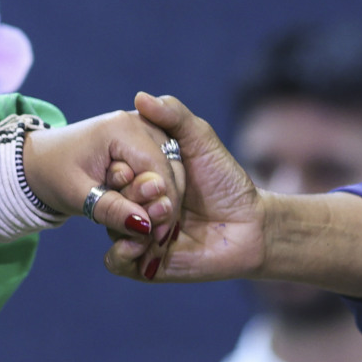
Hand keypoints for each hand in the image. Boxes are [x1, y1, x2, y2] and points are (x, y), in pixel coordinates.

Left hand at [22, 108, 183, 246]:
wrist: (39, 161)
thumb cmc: (53, 173)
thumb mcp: (78, 195)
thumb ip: (112, 209)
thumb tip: (145, 226)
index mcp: (123, 128)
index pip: (160, 170)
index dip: (163, 205)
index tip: (156, 237)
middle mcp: (139, 123)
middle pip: (171, 169)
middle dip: (164, 204)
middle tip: (151, 237)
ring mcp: (144, 130)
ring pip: (172, 171)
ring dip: (161, 201)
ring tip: (142, 226)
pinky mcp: (144, 143)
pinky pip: (162, 171)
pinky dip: (156, 194)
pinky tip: (143, 214)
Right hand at [104, 93, 265, 282]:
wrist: (252, 225)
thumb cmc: (227, 180)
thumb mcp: (201, 140)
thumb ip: (174, 116)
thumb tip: (140, 96)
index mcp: (143, 177)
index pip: (112, 172)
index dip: (119, 170)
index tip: (131, 168)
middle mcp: (137, 205)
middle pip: (108, 200)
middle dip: (129, 197)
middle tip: (157, 196)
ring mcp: (140, 235)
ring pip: (111, 230)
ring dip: (130, 223)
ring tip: (158, 221)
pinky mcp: (147, 265)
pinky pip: (116, 262)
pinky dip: (121, 253)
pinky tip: (141, 243)